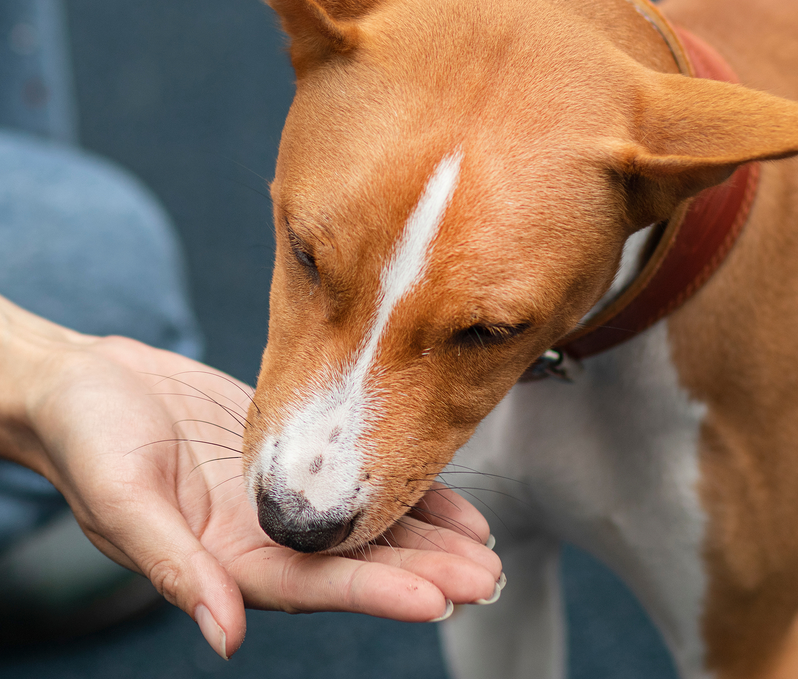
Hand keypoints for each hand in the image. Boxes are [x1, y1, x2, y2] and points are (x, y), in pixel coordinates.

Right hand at [0, 299, 500, 658]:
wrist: (86, 384)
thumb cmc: (88, 438)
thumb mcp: (122, 500)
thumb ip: (175, 567)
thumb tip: (225, 637)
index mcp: (227, 557)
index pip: (317, 584)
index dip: (379, 593)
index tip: (440, 598)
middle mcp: (263, 534)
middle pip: (356, 562)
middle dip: (423, 570)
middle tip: (486, 573)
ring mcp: (279, 496)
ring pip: (363, 523)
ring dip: (424, 536)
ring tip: (483, 545)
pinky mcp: (287, 452)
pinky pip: (351, 473)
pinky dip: (397, 485)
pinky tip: (441, 491)